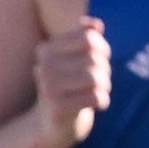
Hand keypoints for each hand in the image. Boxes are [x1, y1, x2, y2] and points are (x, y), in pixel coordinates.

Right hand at [35, 19, 109, 147]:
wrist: (52, 123)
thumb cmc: (70, 85)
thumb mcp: (76, 58)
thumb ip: (86, 37)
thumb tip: (95, 24)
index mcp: (46, 49)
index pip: (88, 37)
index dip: (102, 48)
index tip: (101, 59)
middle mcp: (44, 66)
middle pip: (94, 58)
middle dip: (105, 70)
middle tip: (101, 81)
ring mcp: (48, 87)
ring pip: (96, 77)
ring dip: (105, 85)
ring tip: (100, 91)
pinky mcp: (57, 107)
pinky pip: (95, 97)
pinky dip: (103, 100)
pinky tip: (98, 104)